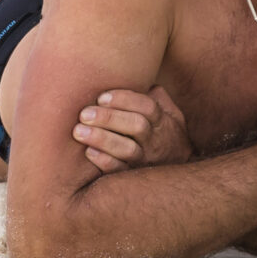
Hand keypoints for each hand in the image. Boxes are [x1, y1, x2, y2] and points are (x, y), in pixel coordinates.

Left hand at [72, 86, 191, 173]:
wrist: (177, 176)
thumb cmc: (166, 137)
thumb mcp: (172, 116)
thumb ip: (158, 98)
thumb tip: (142, 80)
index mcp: (163, 121)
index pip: (148, 107)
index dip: (125, 100)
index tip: (102, 97)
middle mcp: (155, 140)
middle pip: (136, 126)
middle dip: (109, 118)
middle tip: (84, 113)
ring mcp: (145, 160)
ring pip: (127, 149)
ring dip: (102, 139)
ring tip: (79, 131)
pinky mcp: (133, 177)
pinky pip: (119, 171)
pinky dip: (104, 162)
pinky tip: (88, 152)